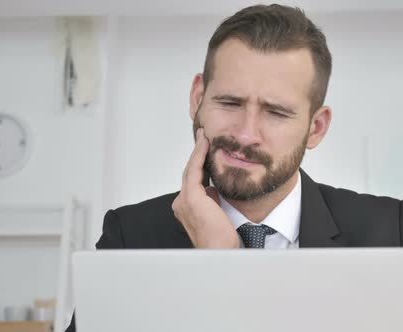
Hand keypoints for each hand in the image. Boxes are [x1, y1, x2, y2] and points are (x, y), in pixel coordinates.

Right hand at [171, 128, 239, 247]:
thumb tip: (213, 190)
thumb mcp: (217, 215)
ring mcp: (184, 200)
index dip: (198, 165)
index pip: (192, 181)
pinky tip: (205, 145)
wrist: (219, 252)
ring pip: (191, 170)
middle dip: (197, 154)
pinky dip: (199, 155)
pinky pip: (195, 171)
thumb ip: (212, 201)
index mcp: (186, 208)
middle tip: (203, 137)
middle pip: (189, 173)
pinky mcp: (191, 198)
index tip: (205, 150)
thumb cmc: (221, 240)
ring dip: (198, 151)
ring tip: (204, 137)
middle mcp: (181, 203)